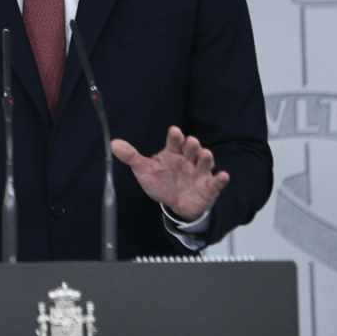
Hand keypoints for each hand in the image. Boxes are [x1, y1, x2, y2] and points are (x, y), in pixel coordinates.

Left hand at [111, 126, 228, 221]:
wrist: (176, 204)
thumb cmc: (161, 182)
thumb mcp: (144, 170)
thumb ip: (131, 157)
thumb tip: (113, 144)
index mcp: (173, 153)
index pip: (175, 141)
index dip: (176, 136)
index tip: (174, 132)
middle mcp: (188, 160)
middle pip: (192, 149)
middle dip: (192, 145)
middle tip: (190, 142)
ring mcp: (199, 173)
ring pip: (205, 162)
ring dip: (206, 158)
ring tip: (205, 154)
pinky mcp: (209, 187)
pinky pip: (216, 183)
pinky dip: (220, 179)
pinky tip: (223, 176)